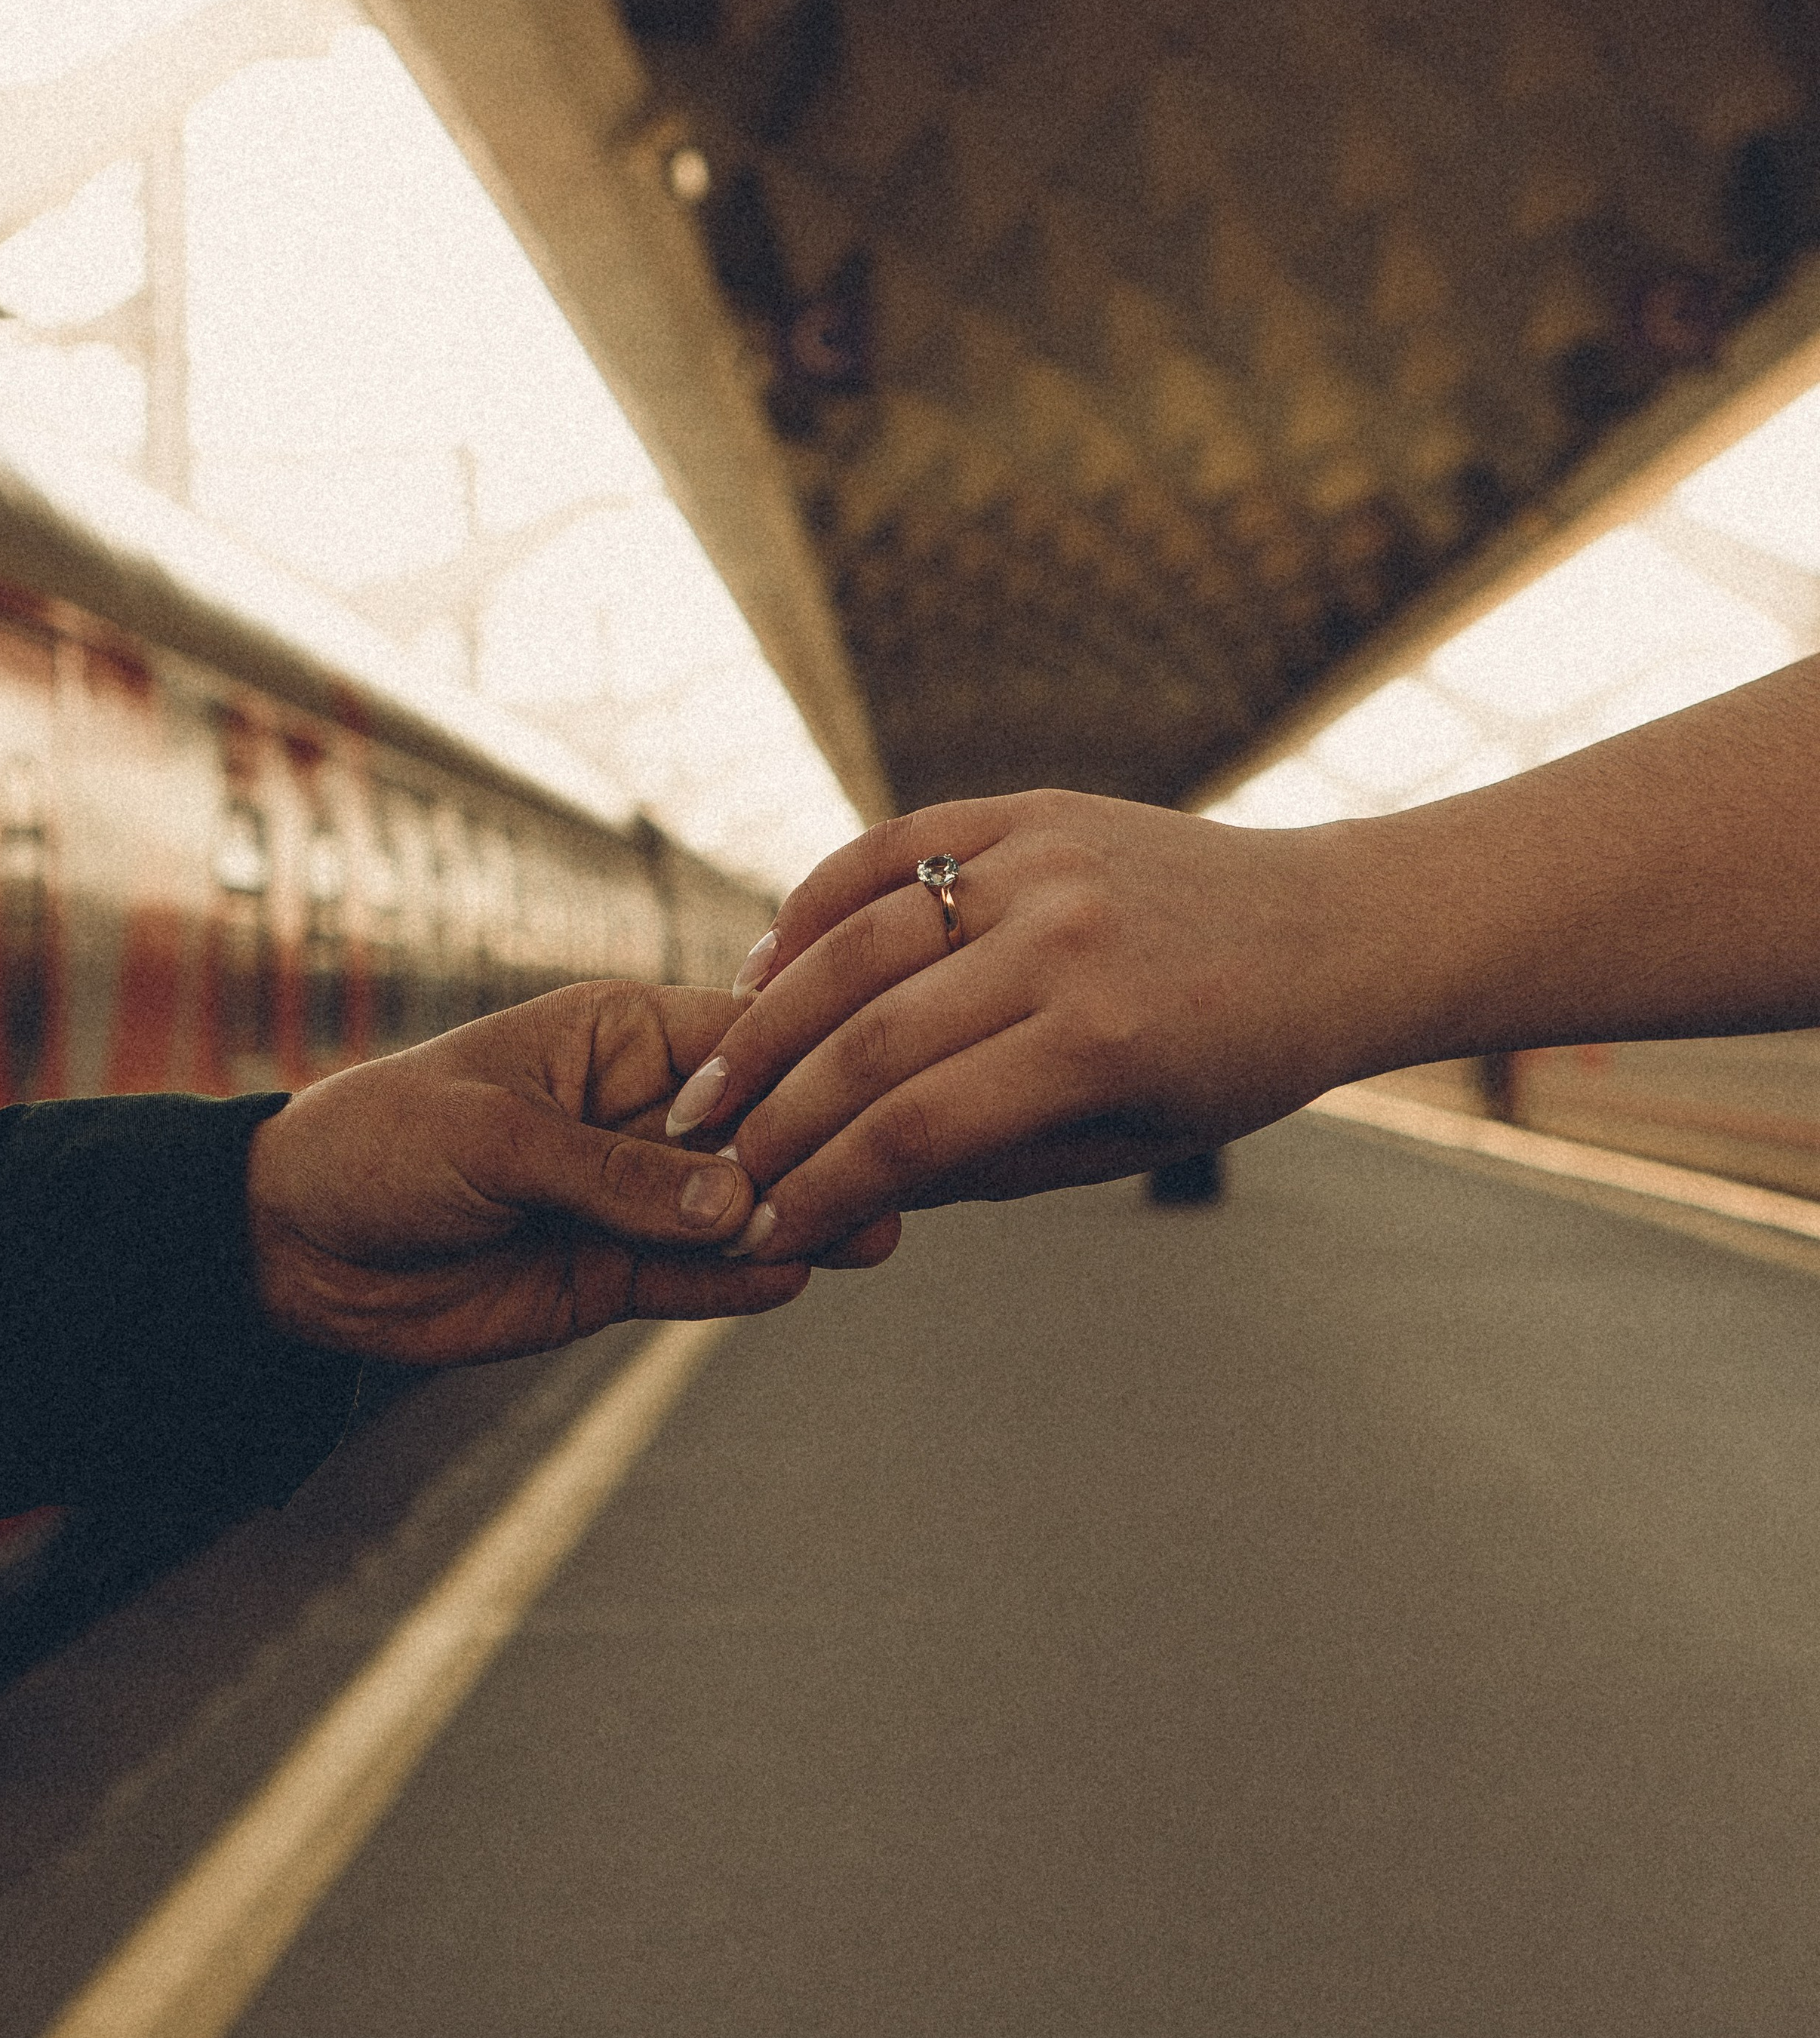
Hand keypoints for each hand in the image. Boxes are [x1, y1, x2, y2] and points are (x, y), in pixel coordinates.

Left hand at [247, 981, 892, 1363]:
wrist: (291, 1247)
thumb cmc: (380, 1145)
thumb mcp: (495, 1140)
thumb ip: (617, 1175)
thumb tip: (735, 1199)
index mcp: (619, 1035)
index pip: (742, 1037)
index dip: (809, 1061)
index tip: (873, 1088)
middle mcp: (642, 1111)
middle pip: (759, 1127)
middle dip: (818, 1151)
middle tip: (891, 1180)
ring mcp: (635, 1197)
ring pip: (740, 1208)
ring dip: (798, 1219)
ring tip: (869, 1233)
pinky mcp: (616, 1274)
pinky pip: (698, 1276)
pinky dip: (743, 1279)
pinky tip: (795, 1273)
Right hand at [677, 795, 1362, 1255]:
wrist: (1331, 929)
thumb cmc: (1236, 1062)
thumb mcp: (1128, 1142)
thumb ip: (987, 1165)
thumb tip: (846, 1190)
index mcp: (1100, 1044)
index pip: (914, 1130)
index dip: (820, 1189)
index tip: (760, 1231)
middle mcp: (1062, 940)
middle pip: (870, 1040)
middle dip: (773, 1118)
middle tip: (706, 1166)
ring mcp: (1043, 860)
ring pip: (858, 941)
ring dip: (768, 1018)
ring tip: (714, 1081)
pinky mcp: (1032, 806)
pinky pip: (890, 847)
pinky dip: (815, 901)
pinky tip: (766, 964)